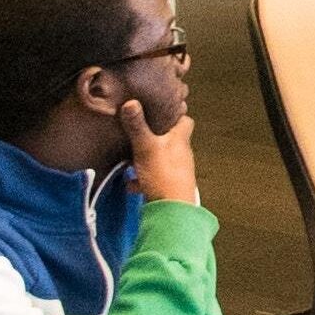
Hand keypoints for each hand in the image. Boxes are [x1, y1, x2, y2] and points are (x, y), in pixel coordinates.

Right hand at [118, 91, 196, 206]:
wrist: (172, 212)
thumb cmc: (162, 174)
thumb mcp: (146, 147)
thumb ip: (137, 126)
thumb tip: (131, 102)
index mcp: (180, 140)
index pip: (185, 119)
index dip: (175, 111)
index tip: (159, 105)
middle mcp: (181, 153)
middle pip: (171, 138)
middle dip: (156, 133)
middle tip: (139, 127)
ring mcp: (176, 170)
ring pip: (160, 157)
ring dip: (146, 156)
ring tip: (128, 154)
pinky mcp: (169, 186)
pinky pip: (153, 177)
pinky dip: (142, 178)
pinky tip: (130, 183)